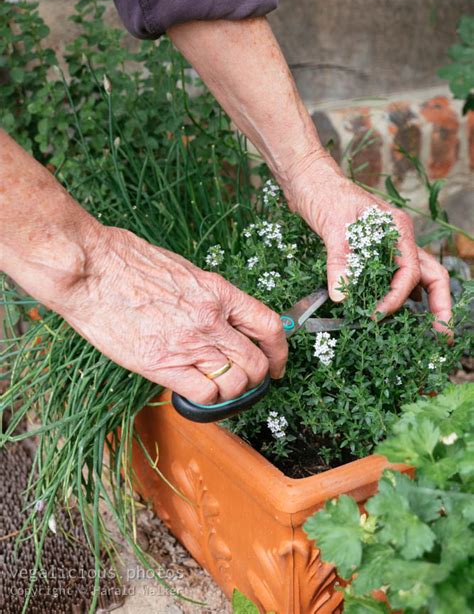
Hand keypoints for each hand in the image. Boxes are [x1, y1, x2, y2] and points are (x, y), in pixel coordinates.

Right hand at [58, 225, 287, 402]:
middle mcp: (210, 320)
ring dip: (231, 392)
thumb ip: (207, 297)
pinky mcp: (162, 366)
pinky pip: (203, 395)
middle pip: (255, 363)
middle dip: (256, 378)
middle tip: (244, 382)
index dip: (279, 351)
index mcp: (218, 292)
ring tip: (216, 387)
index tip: (276, 363)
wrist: (92, 270)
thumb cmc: (128, 262)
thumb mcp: (183, 271)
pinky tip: (191, 388)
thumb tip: (221, 318)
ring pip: (234, 385)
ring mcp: (188, 344)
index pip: (268, 326)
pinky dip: (204, 399)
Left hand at [284, 154, 451, 332]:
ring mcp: (389, 245)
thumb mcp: (332, 226)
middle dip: (440, 306)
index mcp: (397, 229)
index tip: (376, 315)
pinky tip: (392, 312)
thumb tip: (342, 296)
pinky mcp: (374, 251)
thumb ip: (339, 260)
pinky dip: (398, 295)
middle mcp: (399, 238)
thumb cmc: (323, 194)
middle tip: (442, 335)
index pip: (410, 272)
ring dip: (423, 303)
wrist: (308, 180)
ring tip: (426, 331)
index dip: (397, 298)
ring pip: (418, 278)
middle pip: (432, 275)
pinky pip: (395, 277)